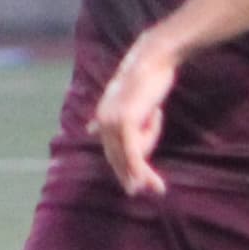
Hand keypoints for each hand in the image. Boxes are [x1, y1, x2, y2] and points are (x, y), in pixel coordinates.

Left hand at [91, 35, 180, 197]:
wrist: (154, 58)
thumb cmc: (147, 77)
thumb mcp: (131, 101)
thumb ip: (115, 118)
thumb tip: (89, 130)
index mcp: (103, 116)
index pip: (112, 151)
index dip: (123, 169)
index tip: (135, 187)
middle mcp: (103, 120)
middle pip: (118, 158)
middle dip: (133, 177)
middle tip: (155, 191)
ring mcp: (112, 121)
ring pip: (130, 156)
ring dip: (145, 170)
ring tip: (159, 151)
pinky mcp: (126, 121)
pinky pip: (134, 153)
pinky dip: (140, 169)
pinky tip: (147, 182)